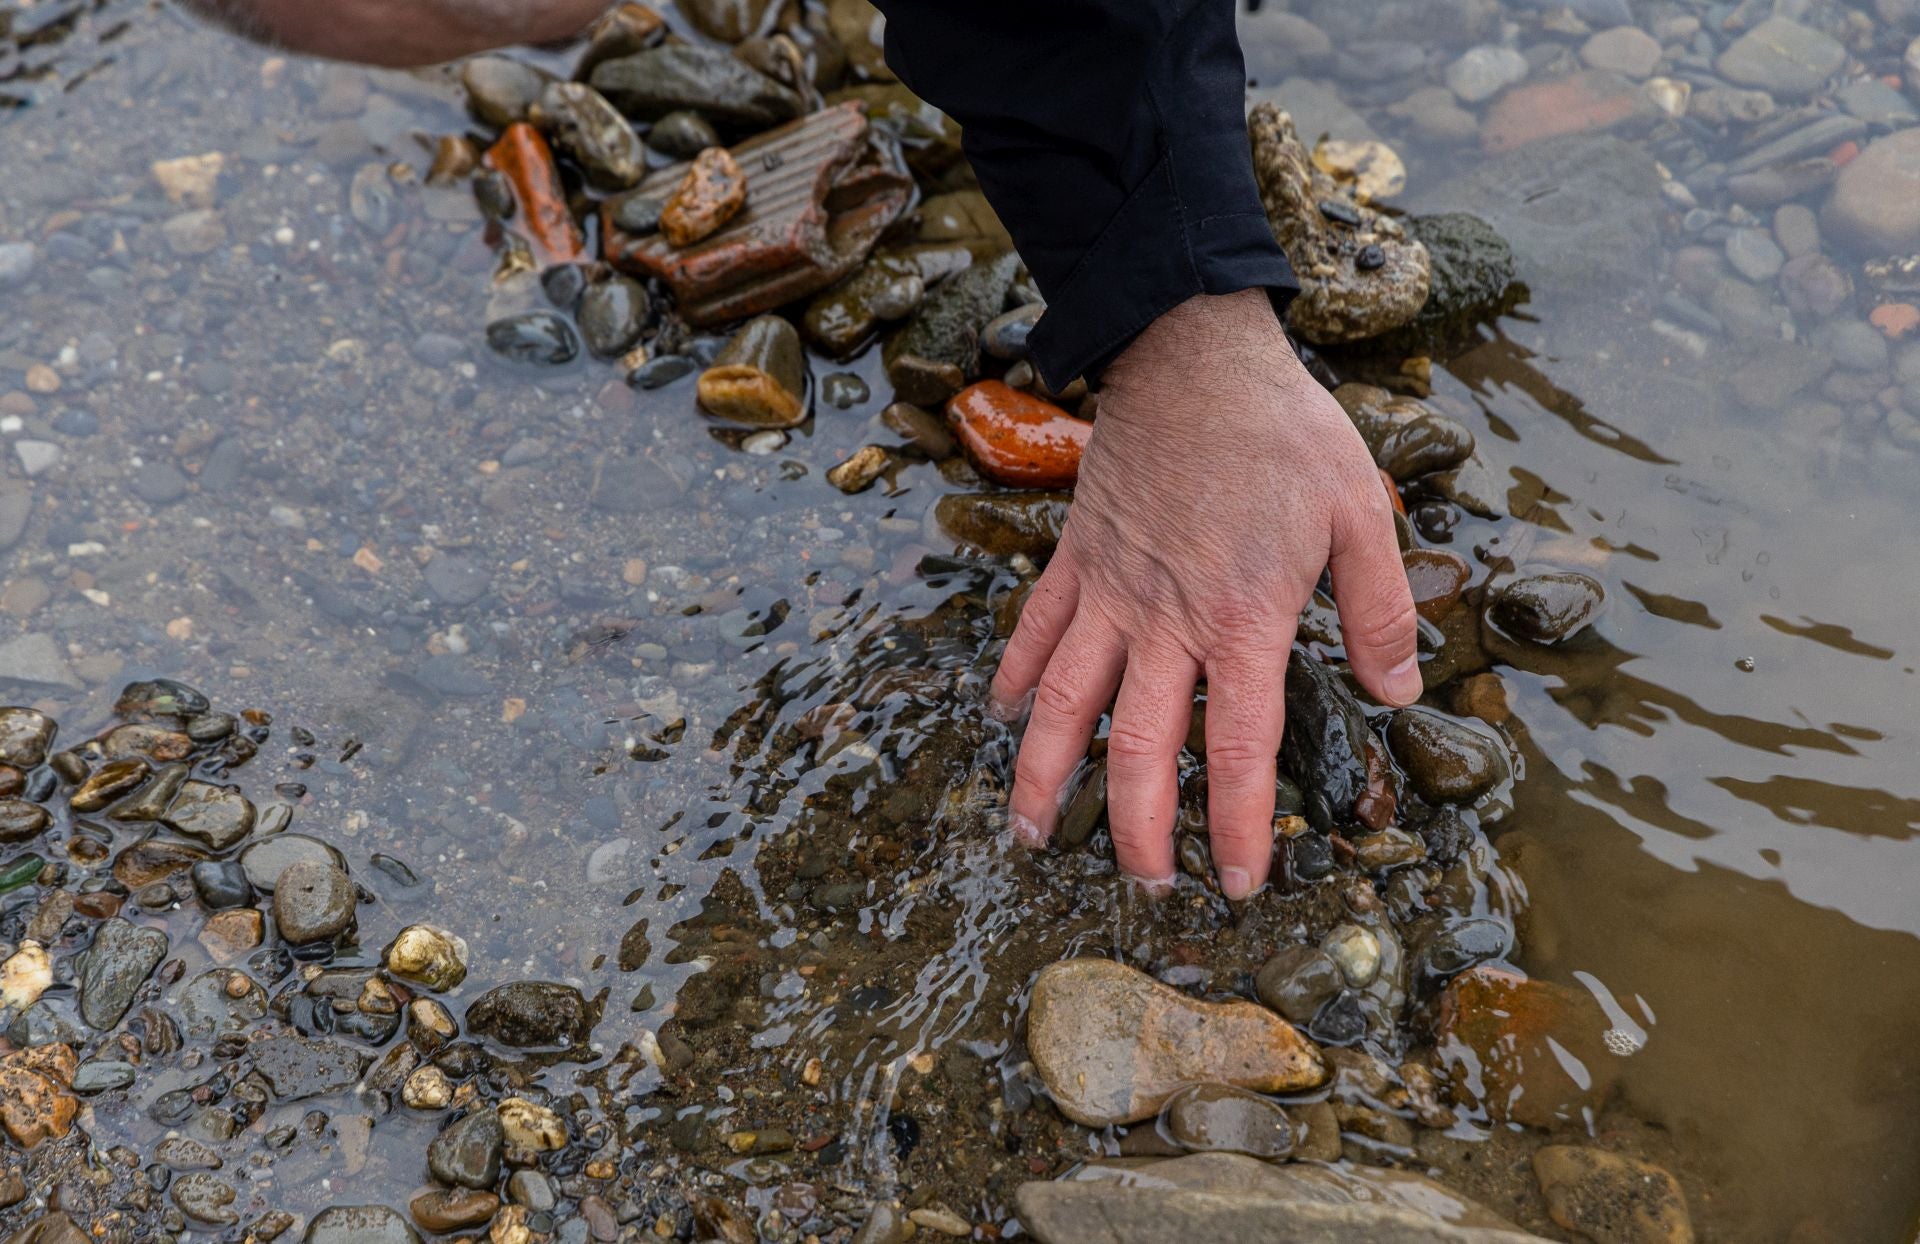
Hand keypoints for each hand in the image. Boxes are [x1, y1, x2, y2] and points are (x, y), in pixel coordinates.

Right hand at [994, 288, 1419, 896]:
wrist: (1194, 354)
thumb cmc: (1284, 432)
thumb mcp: (1362, 511)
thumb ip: (1381, 609)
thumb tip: (1397, 692)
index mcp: (1242, 618)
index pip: (1233, 748)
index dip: (1233, 825)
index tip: (1236, 880)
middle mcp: (1165, 620)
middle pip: (1136, 748)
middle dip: (1135, 829)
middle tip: (1146, 886)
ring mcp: (1110, 592)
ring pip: (1064, 704)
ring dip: (1045, 777)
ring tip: (1034, 836)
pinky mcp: (1076, 559)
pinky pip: (1035, 629)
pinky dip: (1016, 675)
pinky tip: (1007, 715)